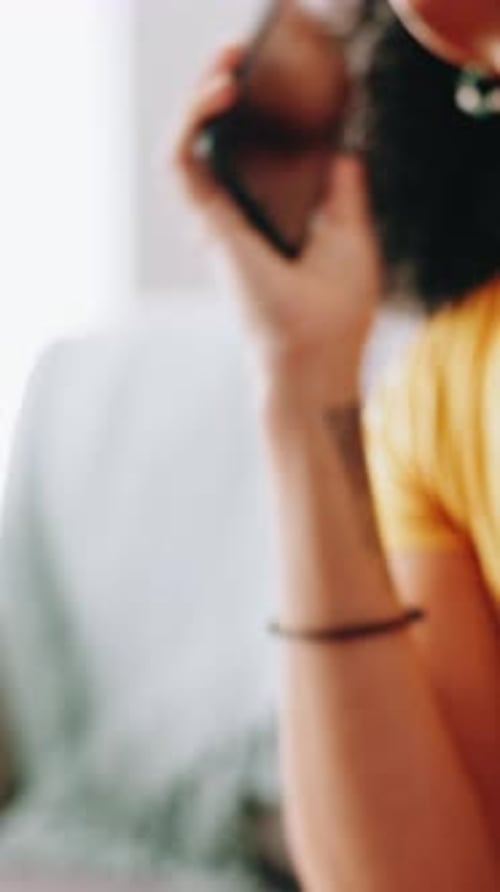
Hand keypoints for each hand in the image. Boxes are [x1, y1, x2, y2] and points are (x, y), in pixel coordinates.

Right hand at [172, 45, 381, 405]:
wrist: (317, 356)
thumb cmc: (335, 311)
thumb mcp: (351, 236)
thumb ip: (341, 193)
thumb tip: (343, 151)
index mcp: (268, 219)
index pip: (246, 157)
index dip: (249, 115)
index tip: (265, 81)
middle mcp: (237, 219)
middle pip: (215, 145)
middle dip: (218, 96)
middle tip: (236, 58)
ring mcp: (220, 222)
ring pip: (192, 148)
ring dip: (201, 100)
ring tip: (225, 65)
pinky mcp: (213, 226)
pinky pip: (186, 165)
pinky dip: (194, 126)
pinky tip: (218, 94)